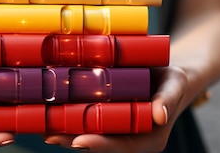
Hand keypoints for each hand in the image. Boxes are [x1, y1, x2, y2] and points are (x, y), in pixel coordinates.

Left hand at [44, 66, 187, 152]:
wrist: (168, 73)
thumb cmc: (174, 80)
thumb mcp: (176, 85)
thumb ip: (168, 99)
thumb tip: (159, 116)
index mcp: (147, 138)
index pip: (122, 147)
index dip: (100, 146)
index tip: (79, 141)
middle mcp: (128, 137)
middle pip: (99, 143)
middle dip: (74, 140)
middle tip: (51, 136)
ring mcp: (115, 127)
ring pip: (88, 132)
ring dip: (66, 131)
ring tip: (43, 127)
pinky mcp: (105, 114)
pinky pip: (86, 118)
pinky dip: (68, 116)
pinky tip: (48, 111)